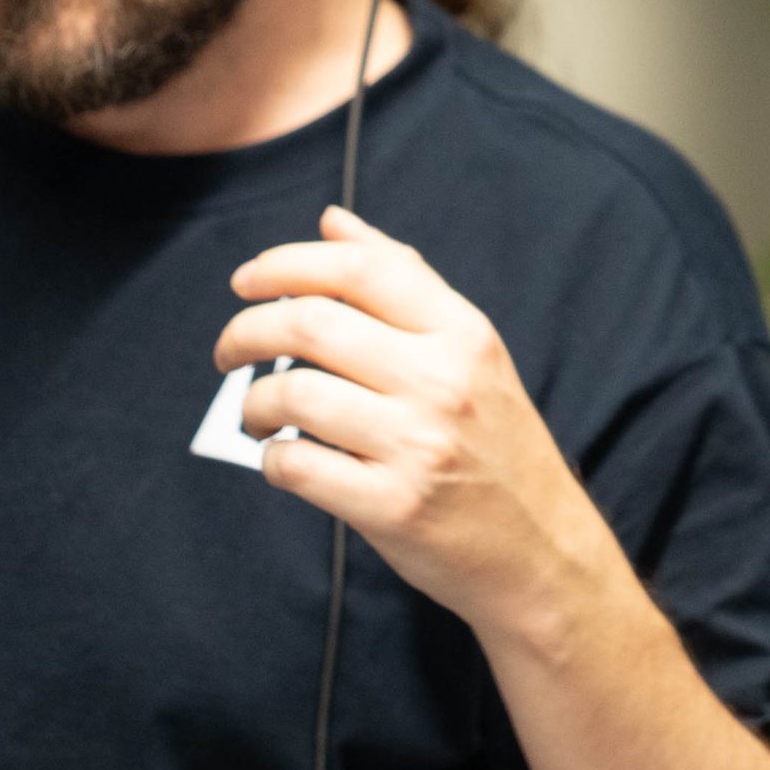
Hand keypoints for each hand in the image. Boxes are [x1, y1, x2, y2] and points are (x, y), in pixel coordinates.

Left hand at [215, 208, 621, 640]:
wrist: (541, 548)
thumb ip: (404, 281)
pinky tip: (284, 460)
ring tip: (256, 416)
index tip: (244, 281)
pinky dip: (272, 459)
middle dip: (244, 332)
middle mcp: (442, 380)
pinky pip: (296, 466)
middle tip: (227, 352)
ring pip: (292, 395)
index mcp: (463, 332)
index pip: (362, 270)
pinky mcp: (391, 507)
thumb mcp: (471, 350)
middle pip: (311, 325)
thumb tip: (331, 221)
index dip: (287, 263)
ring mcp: (417, 444)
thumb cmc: (495, 442)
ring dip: (251, 404)